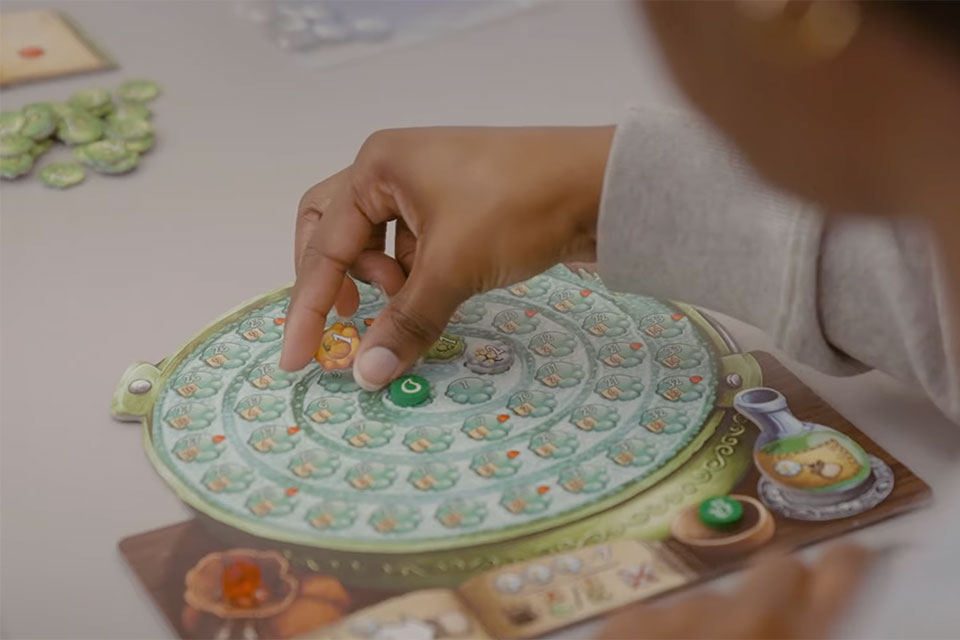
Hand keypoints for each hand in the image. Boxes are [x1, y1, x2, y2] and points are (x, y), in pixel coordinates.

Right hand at [279, 126, 614, 388]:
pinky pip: (413, 248)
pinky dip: (413, 278)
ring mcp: (427, 186)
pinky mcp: (457, 208)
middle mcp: (394, 169)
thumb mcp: (454, 267)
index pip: (324, 244)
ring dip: (381, 281)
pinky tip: (434, 296)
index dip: (308, 306)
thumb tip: (366, 375)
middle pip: (334, 230)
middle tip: (350, 319)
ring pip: (376, 242)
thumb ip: (405, 323)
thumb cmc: (519, 207)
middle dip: (334, 279)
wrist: (601, 187)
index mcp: (378, 166)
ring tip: (408, 303)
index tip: (297, 358)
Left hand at [598, 543, 868, 639]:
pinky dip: (666, 635)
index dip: (848, 565)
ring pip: (715, 599)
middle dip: (781, 593)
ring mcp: (682, 614)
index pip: (843, 572)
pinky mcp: (628, 619)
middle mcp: (745, 620)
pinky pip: (663, 614)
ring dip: (715, 626)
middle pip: (780, 569)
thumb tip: (811, 628)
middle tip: (768, 631)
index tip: (850, 563)